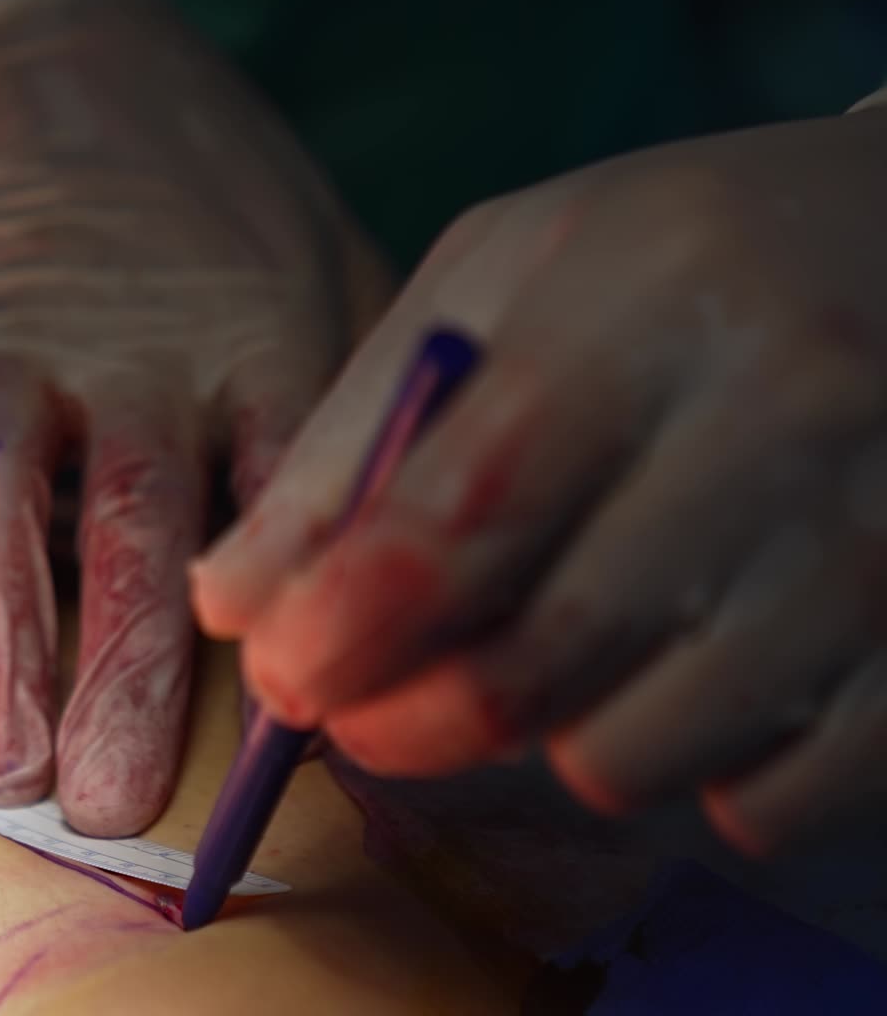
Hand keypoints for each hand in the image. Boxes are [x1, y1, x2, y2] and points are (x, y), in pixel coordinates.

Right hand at [0, 0, 388, 835]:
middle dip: (127, 677)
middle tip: (111, 804)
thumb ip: (371, 386)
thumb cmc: (215, 186)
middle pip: (135, 524)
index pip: (288, 502)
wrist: (55, 45)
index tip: (296, 733)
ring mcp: (6, 336)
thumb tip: (411, 540)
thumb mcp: (333, 256)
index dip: (295, 625)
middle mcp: (132, 348)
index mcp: (258, 338)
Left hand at [195, 110, 886, 855]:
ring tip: (557, 640)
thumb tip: (232, 598)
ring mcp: (878, 544)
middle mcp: (779, 424)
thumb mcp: (504, 277)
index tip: (283, 678)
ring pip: (635, 757)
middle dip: (408, 719)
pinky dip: (685, 769)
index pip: (464, 516)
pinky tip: (681, 669)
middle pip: (537, 665)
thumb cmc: (676, 251)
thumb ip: (360, 430)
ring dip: (548, 735)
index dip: (344, 628)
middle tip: (365, 701)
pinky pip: (765, 802)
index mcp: (641, 310)